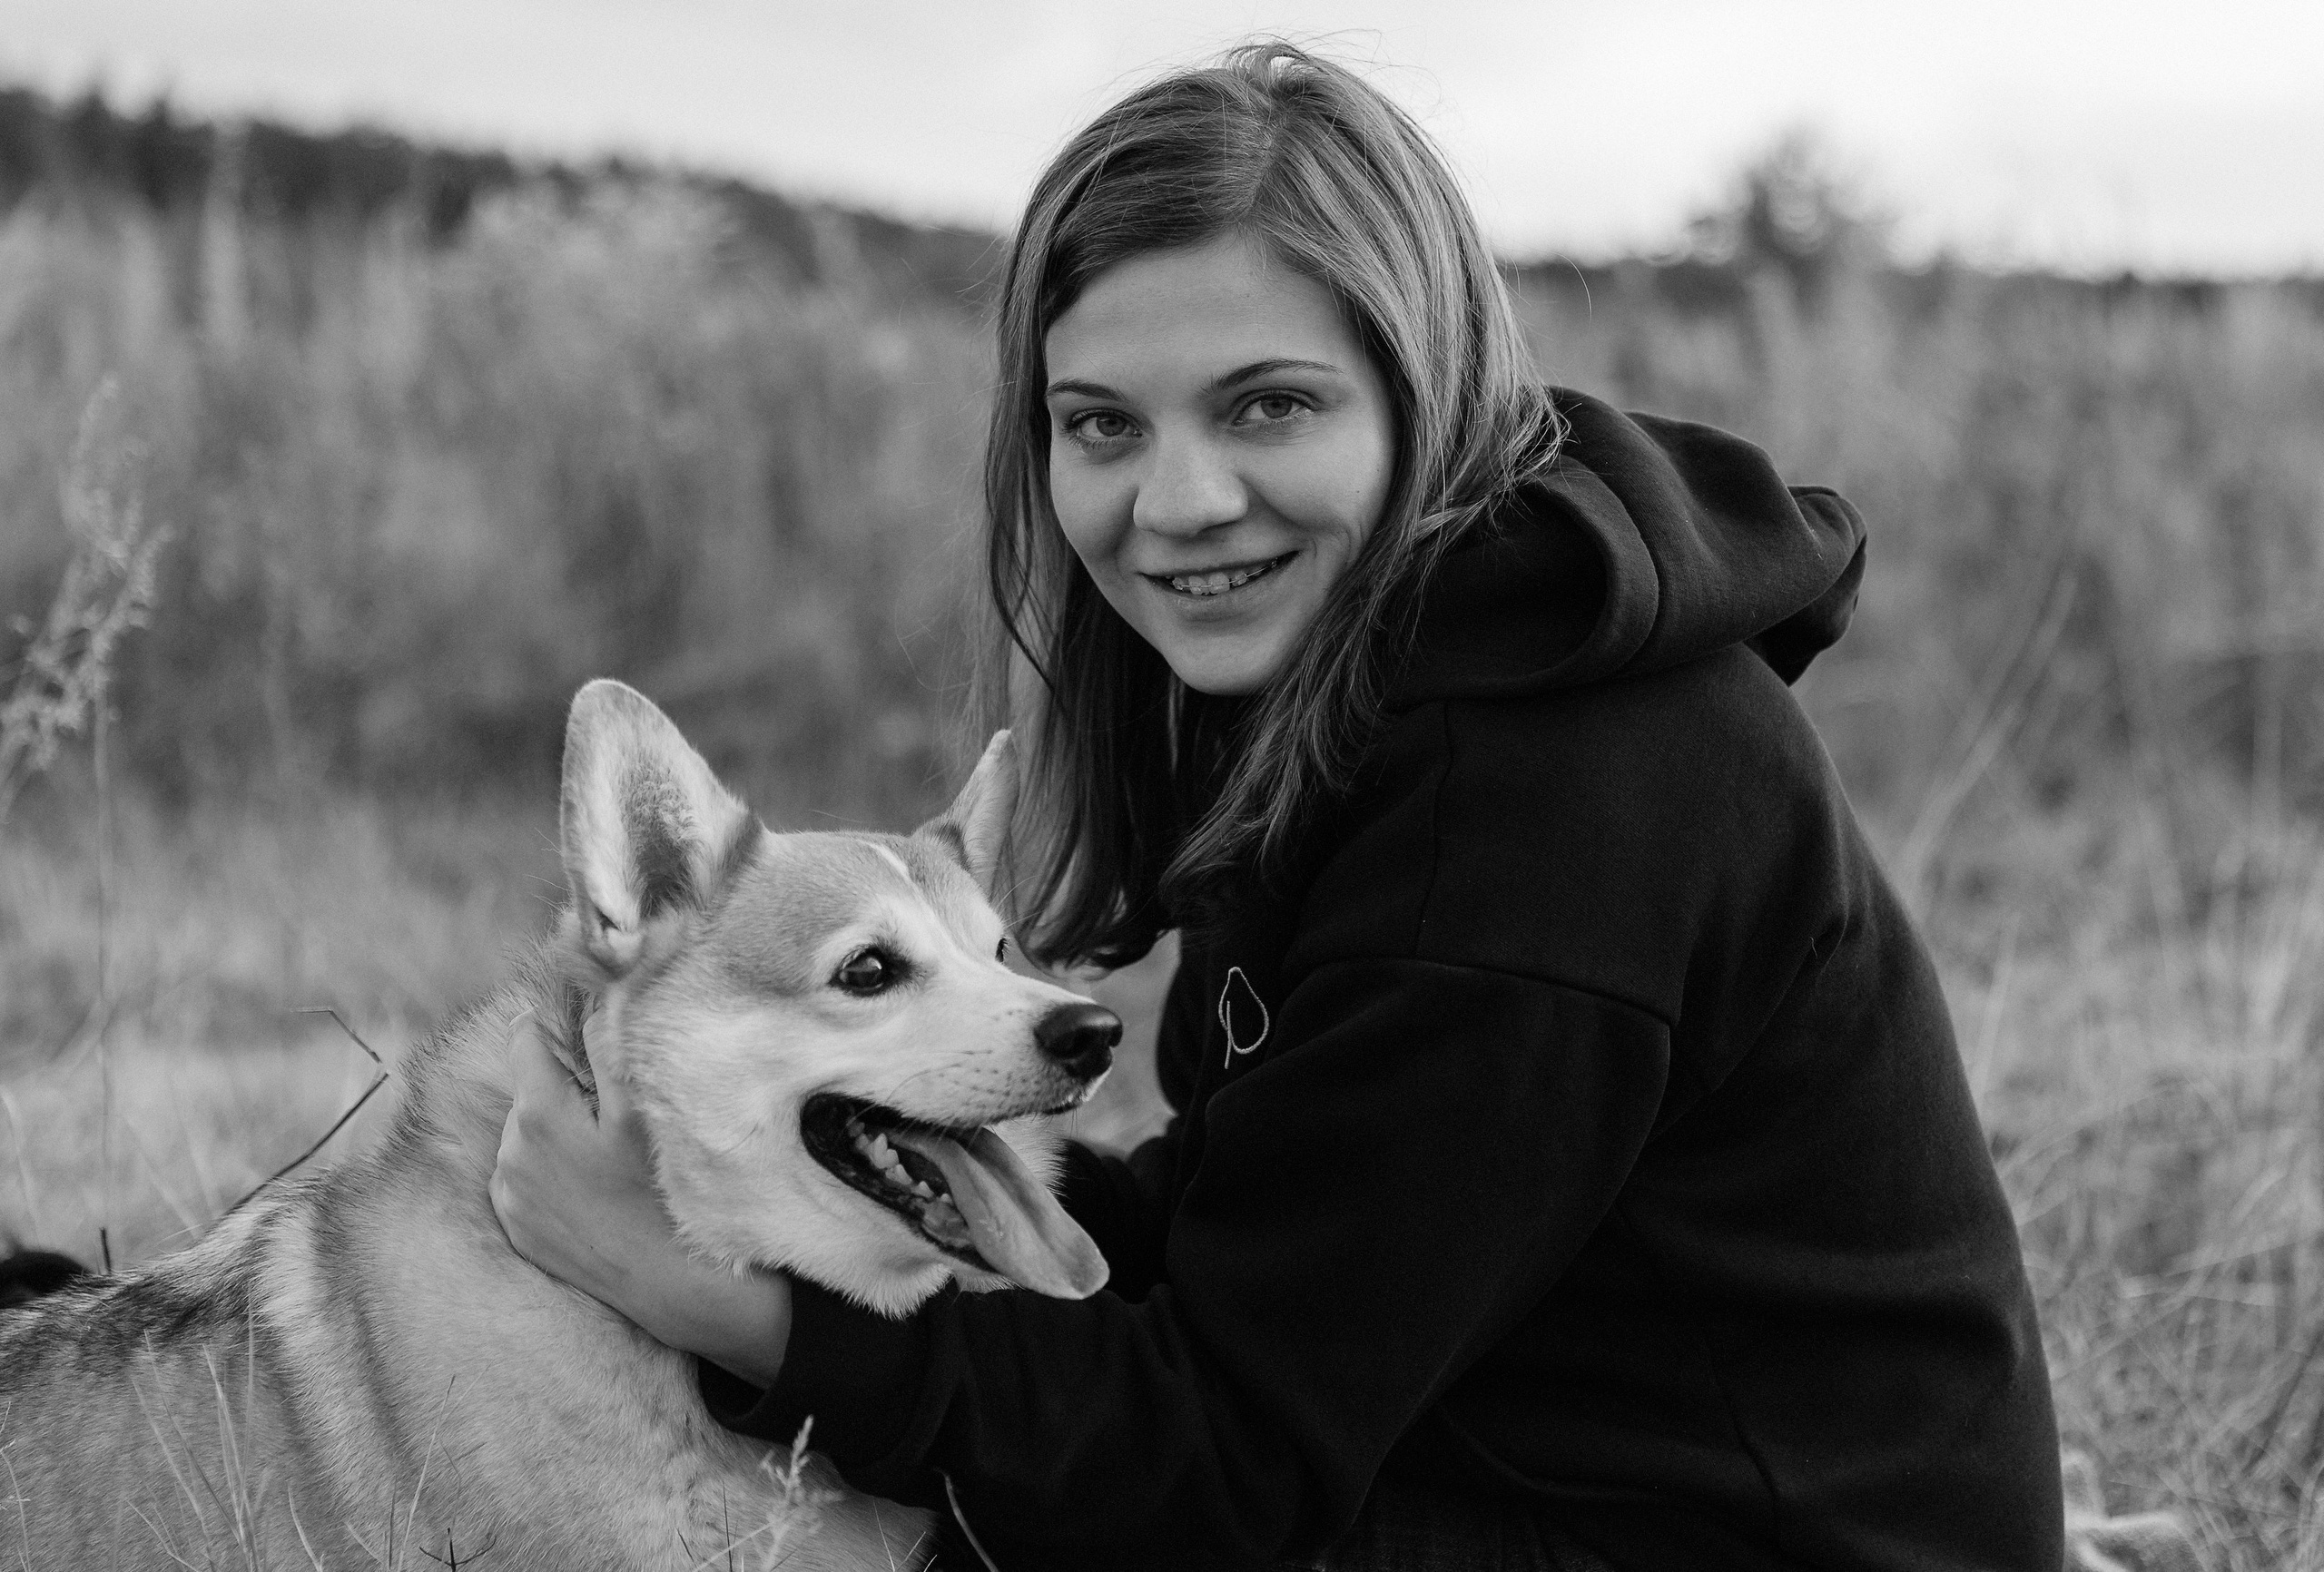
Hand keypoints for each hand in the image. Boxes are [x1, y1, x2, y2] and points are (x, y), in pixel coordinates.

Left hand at [490, 1008, 792, 1386]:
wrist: (668, 1283)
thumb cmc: (664, 1188)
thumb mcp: (643, 1109)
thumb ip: (612, 1043)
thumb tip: (597, 992)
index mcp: (537, 1114)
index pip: (522, 1036)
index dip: (555, 1026)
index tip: (585, 1035)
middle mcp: (510, 1153)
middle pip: (529, 1087)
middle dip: (563, 1084)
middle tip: (611, 1106)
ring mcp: (509, 1195)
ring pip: (525, 1133)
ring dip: (556, 1129)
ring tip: (606, 1153)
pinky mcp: (517, 1227)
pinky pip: (524, 1177)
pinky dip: (551, 1171)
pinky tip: (592, 1187)